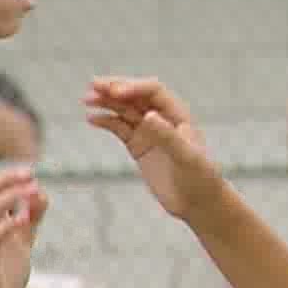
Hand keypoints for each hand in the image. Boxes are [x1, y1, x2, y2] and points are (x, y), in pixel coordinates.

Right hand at [0, 168, 46, 287]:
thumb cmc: (5, 273)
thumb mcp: (23, 240)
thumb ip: (32, 219)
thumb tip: (42, 193)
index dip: (8, 177)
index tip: (31, 171)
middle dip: (8, 179)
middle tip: (31, 175)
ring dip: (12, 196)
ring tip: (34, 191)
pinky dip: (7, 225)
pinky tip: (23, 219)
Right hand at [84, 76, 218, 220]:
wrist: (198, 202)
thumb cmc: (200, 178)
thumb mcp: (186, 157)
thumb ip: (167, 136)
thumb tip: (149, 116)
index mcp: (178, 114)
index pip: (153, 91)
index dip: (133, 87)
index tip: (114, 92)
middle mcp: (163, 118)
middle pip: (135, 96)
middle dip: (115, 89)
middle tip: (93, 85)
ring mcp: (149, 132)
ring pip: (124, 110)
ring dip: (107, 103)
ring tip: (87, 99)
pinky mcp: (139, 146)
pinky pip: (119, 128)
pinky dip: (106, 121)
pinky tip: (92, 119)